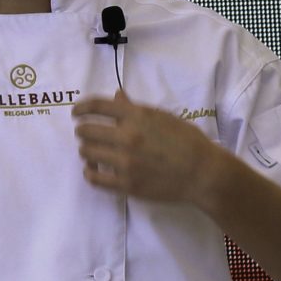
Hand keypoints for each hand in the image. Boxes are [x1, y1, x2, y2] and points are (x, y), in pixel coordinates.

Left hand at [73, 92, 222, 204]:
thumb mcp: (163, 117)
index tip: (76, 113)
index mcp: (137, 116)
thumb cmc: (188, 142)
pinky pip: (94, 179)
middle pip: (85, 130)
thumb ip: (135, 108)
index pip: (96, 106)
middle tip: (87, 135)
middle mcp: (127, 136)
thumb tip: (116, 95)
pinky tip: (93, 171)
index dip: (80, 108)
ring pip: (86, 153)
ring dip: (86, 151)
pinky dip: (89, 173)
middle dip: (83, 131)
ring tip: (93, 153)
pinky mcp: (127, 184)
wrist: (205, 174)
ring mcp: (126, 162)